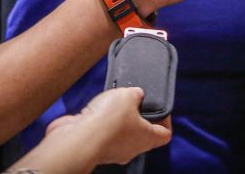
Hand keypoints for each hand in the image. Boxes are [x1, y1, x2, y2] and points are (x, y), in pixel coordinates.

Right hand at [45, 88, 170, 165]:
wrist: (79, 138)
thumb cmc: (108, 120)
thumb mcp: (128, 95)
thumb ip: (135, 94)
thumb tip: (136, 95)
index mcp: (147, 138)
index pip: (165, 134)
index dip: (165, 120)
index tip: (158, 108)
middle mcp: (132, 148)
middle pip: (141, 132)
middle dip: (136, 114)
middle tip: (130, 99)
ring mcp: (113, 149)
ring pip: (120, 132)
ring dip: (116, 118)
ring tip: (110, 102)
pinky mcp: (96, 146)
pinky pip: (103, 133)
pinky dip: (100, 122)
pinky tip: (96, 110)